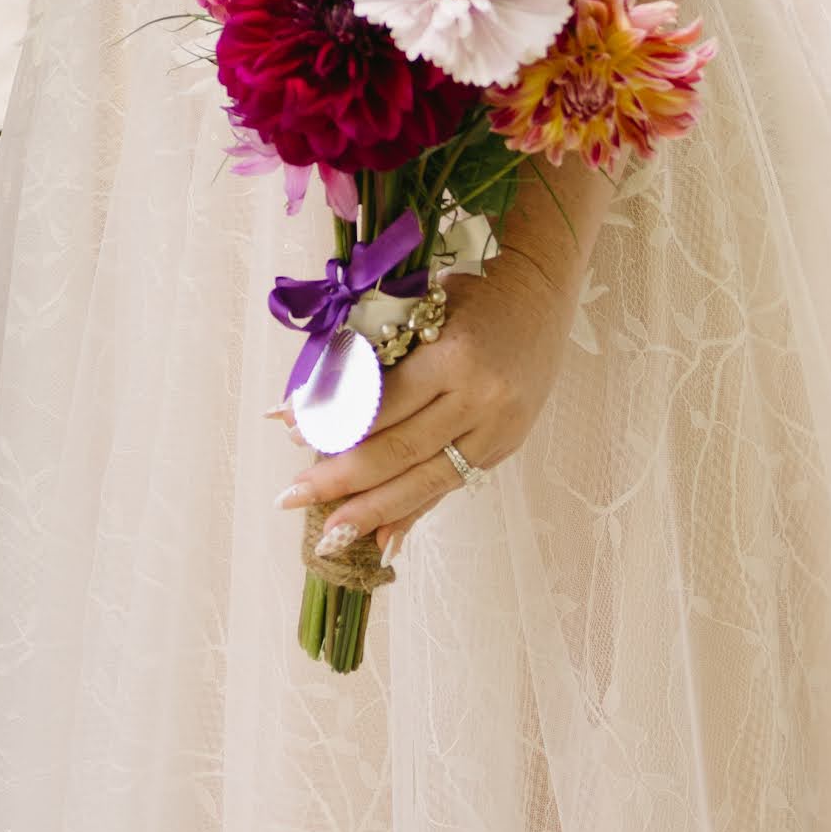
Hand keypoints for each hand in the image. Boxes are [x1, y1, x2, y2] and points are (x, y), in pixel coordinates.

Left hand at [280, 197, 595, 557]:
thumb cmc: (470, 293)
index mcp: (452, 357)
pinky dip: (415, 511)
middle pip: (399, 450)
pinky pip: (451, 485)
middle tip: (291, 496)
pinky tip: (383, 538)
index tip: (289, 432)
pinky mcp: (502, 448)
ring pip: (426, 480)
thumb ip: (379, 355)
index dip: (332, 420)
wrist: (541, 295)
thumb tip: (317, 400)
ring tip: (330, 533)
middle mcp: (477, 400)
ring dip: (373, 510)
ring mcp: (495, 430)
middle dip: (341, 478)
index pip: (380, 401)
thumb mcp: (421, 308)